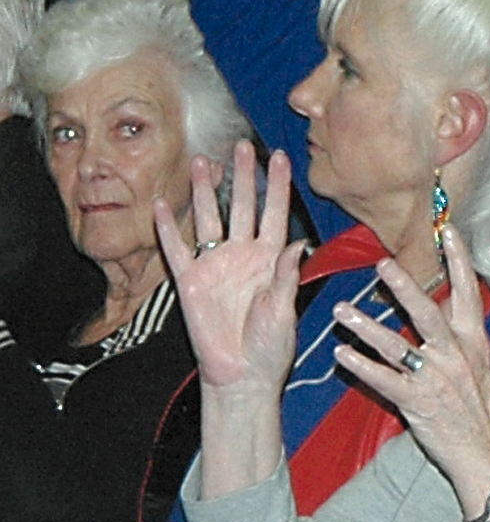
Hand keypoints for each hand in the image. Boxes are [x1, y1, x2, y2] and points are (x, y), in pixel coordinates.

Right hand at [154, 142, 304, 397]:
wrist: (243, 375)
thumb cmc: (271, 347)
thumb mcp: (285, 311)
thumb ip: (287, 278)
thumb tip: (297, 244)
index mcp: (272, 260)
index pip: (275, 214)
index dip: (278, 187)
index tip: (282, 157)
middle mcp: (244, 256)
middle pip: (242, 207)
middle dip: (242, 177)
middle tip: (241, 145)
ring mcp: (216, 265)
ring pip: (209, 219)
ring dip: (204, 191)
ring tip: (202, 161)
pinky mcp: (191, 281)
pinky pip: (177, 249)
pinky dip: (168, 227)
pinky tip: (161, 203)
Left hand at [328, 226, 489, 517]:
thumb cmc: (486, 416)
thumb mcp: (484, 371)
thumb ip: (465, 342)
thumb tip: (451, 316)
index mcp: (476, 343)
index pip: (468, 293)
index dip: (459, 259)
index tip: (447, 229)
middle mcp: (457, 355)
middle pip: (428, 312)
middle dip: (405, 287)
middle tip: (382, 264)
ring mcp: (437, 379)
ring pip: (397, 345)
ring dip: (366, 326)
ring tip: (341, 310)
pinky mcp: (418, 403)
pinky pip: (384, 380)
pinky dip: (360, 366)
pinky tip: (341, 354)